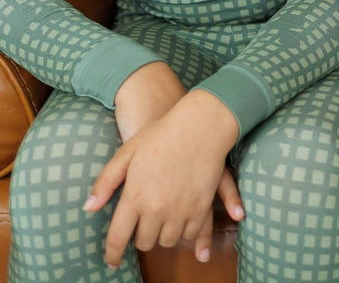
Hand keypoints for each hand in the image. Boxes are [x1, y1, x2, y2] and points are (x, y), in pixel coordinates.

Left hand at [86, 86, 242, 267]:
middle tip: (144, 224)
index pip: (117, 238)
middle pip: (144, 242)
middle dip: (142, 236)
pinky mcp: (202, 207)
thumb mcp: (128, 151)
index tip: (112, 261)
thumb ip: (106, 181)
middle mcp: (156, 208)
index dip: (112, 254)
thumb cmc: (163, 133)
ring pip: (167, 241)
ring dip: (163, 234)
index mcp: (134, 196)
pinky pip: (191, 233)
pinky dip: (185, 230)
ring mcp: (180, 209)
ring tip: (164, 219)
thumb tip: (88, 208)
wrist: (202, 123)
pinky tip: (182, 218)